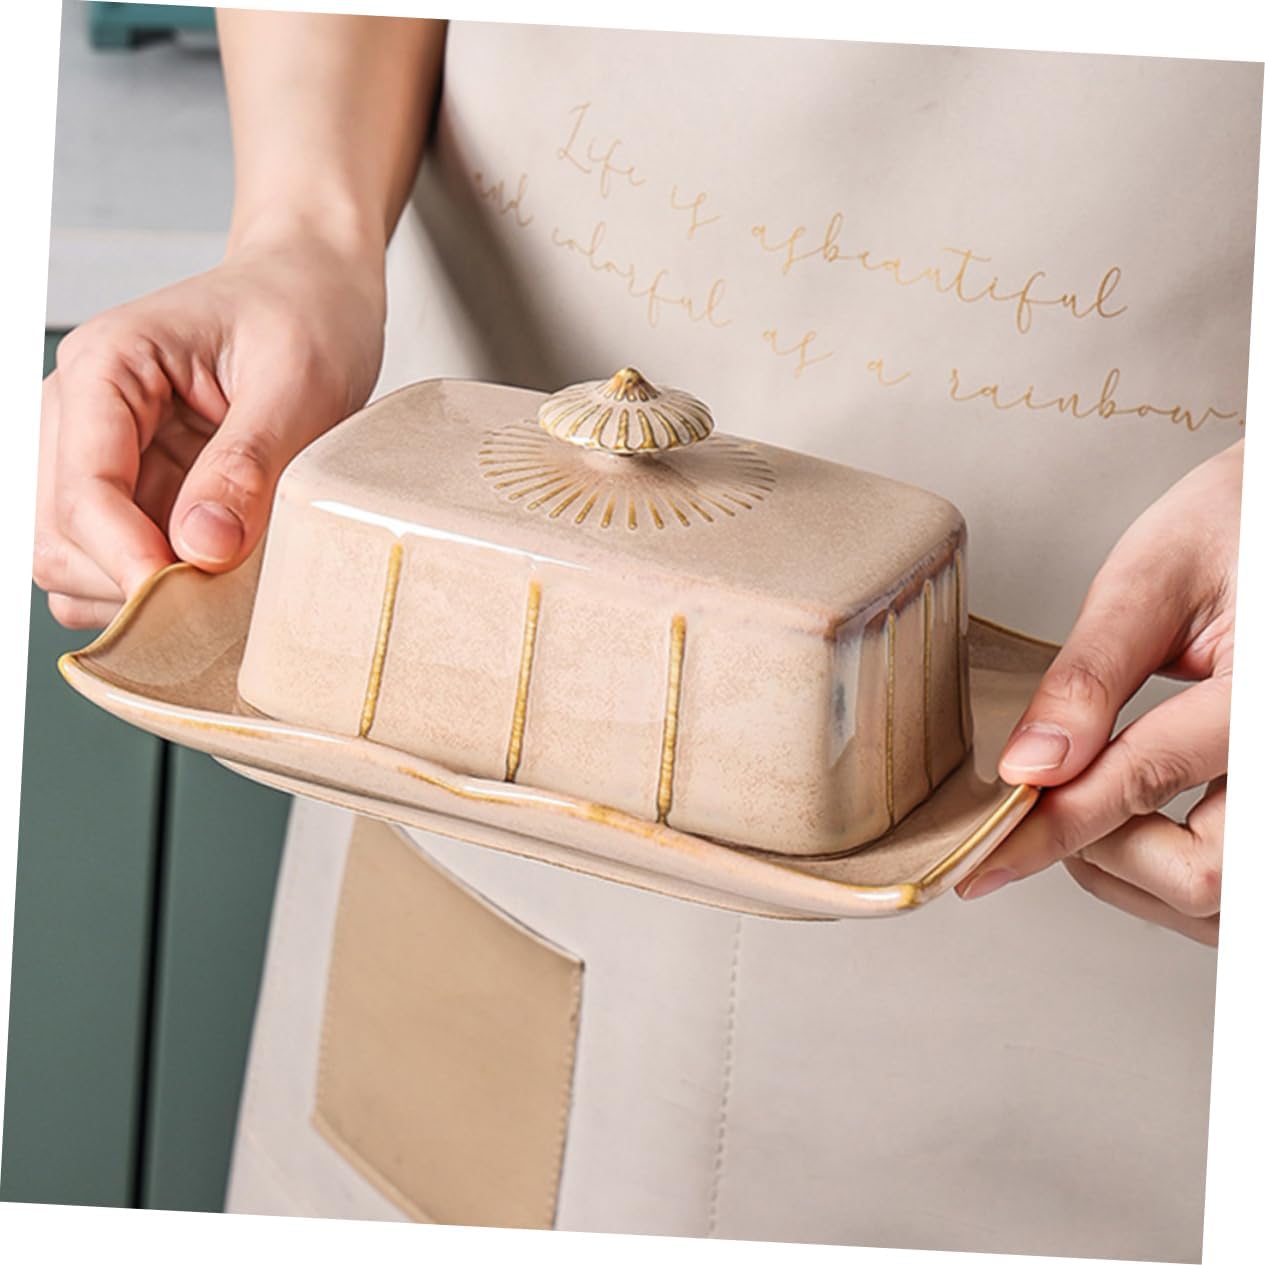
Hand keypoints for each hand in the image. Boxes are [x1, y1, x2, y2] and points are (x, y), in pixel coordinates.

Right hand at [35, 229, 385, 627]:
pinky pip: (111, 562)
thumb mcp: (297, 384)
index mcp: (107, 367)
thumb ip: (247, 465)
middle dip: (133, 581)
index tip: (189, 596)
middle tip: (224, 595)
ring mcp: (99, 455)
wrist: (314, 292)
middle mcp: (79, 412)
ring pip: (72, 561)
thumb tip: (200, 549)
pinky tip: (216, 575)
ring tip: (226, 582)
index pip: (82, 489)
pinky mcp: (130, 488)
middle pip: (58, 538)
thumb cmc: (305, 317)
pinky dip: (154, 586)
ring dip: (140, 592)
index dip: (127, 558)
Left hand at [956, 440, 1240, 946]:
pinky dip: (1168, 877)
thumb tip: (1029, 765)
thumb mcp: (1156, 576)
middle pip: (1199, 874)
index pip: (1144, 780)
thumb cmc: (1236, 526)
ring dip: (1133, 877)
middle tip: (1048, 806)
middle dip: (1102, 854)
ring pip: (1217, 903)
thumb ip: (1091, 675)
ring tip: (1085, 810)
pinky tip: (1131, 822)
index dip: (1052, 827)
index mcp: (1260, 689)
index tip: (988, 857)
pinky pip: (1231, 891)